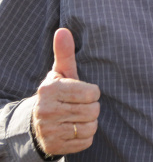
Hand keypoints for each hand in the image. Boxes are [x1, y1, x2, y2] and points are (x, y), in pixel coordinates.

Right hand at [31, 29, 100, 155]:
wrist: (36, 123)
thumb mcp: (60, 73)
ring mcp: (49, 130)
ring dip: (89, 122)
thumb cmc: (56, 93)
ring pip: (90, 127)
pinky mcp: (54, 146)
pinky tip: (74, 129)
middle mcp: (46, 110)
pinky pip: (86, 142)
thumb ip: (64, 53)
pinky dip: (84, 136)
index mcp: (50, 90)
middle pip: (93, 111)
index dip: (92, 93)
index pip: (92, 93)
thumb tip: (63, 30)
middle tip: (80, 106)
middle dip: (92, 108)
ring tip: (77, 117)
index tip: (83, 92)